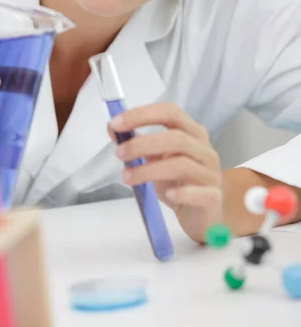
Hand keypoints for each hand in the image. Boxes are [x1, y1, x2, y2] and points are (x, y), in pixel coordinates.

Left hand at [109, 102, 222, 242]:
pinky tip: (168, 194)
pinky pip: (200, 193)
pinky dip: (182, 192)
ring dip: (149, 170)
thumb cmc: (178, 182)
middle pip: (176, 138)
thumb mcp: (155, 160)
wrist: (202, 214)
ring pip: (182, 165)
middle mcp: (204, 149)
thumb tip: (112, 127)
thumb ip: (137, 143)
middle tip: (119, 154)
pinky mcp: (214, 198)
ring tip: (127, 177)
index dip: (142, 115)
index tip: (116, 123)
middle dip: (142, 144)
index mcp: (191, 132)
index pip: (170, 112)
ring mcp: (211, 174)